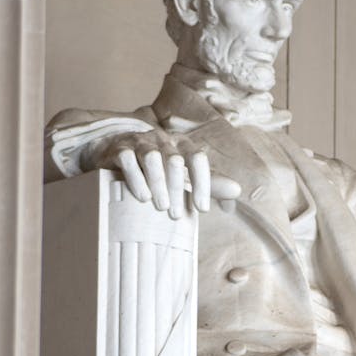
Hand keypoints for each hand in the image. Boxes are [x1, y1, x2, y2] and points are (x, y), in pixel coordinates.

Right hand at [84, 118, 240, 216]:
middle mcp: (162, 140)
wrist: (117, 155)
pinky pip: (128, 160)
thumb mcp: (183, 176)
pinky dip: (136, 179)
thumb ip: (208, 183)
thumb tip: (237, 192)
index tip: (201, 209)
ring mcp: (140, 142)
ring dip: (158, 184)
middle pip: (175, 161)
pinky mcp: (119, 149)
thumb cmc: (156, 170)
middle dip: (177, 189)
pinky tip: (142, 196)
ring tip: (159, 206)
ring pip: (152, 158)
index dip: (203, 183)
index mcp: (181, 144)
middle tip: (174, 215)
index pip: (197, 158)